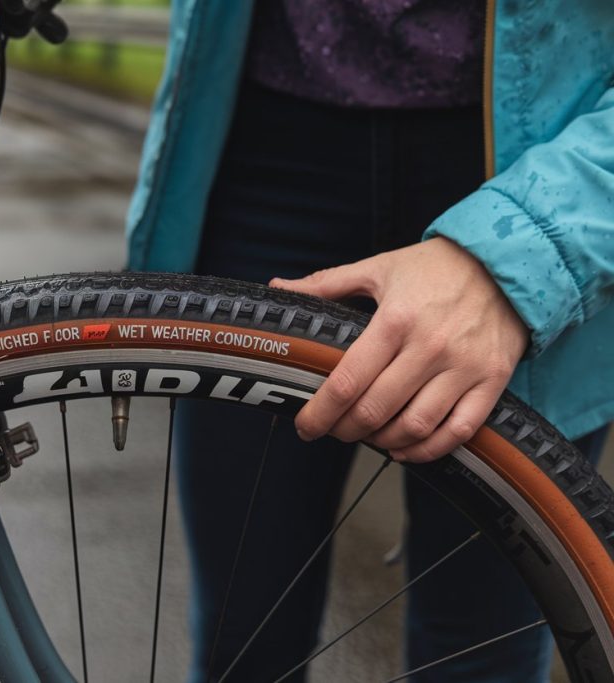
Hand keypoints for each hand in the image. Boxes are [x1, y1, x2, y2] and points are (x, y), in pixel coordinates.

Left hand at [269, 237, 529, 462]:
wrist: (506, 260)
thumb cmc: (435, 266)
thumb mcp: (378, 267)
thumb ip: (326, 283)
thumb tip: (277, 287)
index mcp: (395, 321)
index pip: (347, 382)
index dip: (320, 413)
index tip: (305, 426)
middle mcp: (430, 347)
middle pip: (376, 410)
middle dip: (345, 430)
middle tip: (333, 431)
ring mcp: (464, 367)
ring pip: (416, 427)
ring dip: (383, 441)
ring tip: (366, 436)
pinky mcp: (493, 380)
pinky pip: (459, 431)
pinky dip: (428, 450)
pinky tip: (404, 447)